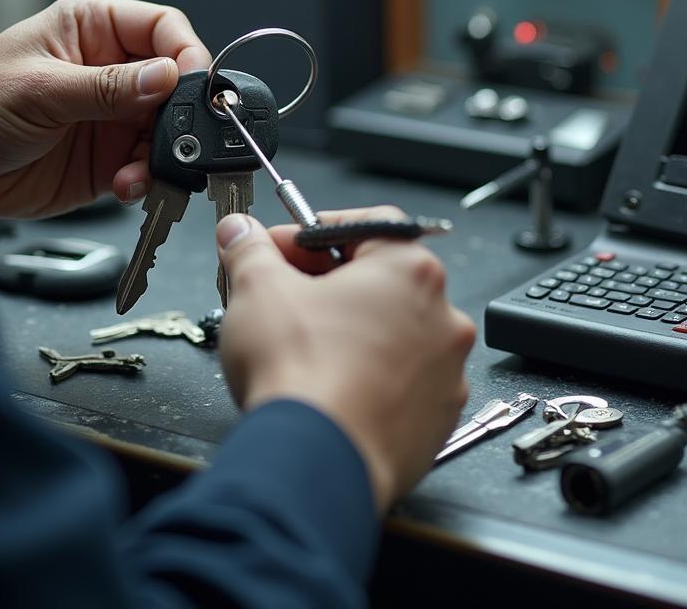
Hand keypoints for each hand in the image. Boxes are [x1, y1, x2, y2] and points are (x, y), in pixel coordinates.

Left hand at [0, 0, 209, 217]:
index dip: (185, 53)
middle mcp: (110, 69)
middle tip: (181, 136)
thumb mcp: (40, 89)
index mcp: (92, 28)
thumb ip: (107, 86)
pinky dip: (147, 178)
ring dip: (165, 153)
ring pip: (167, 129)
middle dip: (181, 112)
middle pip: (174, 82)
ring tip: (143, 170)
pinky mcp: (108, 157)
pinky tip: (128, 185)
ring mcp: (112, 115)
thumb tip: (166, 76)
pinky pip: (147, 165)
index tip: (193, 83)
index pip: (162, 28)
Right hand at [215, 207, 475, 511]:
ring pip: (393, 333)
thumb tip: (240, 232)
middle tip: (283, 295)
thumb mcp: (257, 289)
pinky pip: (403, 382)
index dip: (311, 232)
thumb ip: (250, 249)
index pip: (364, 225)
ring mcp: (446, 371)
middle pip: (380, 279)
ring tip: (304, 347)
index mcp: (410, 270)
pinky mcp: (438, 418)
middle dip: (328, 282)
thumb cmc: (302, 374)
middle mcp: (442, 316)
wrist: (318, 461)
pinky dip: (371, 377)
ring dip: (352, 331)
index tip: (278, 249)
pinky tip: (331, 386)